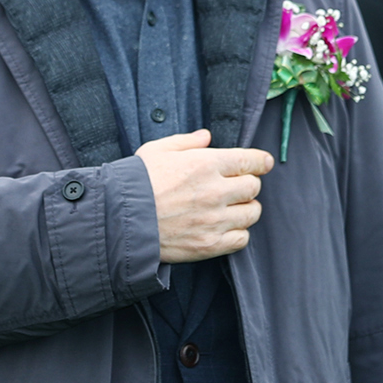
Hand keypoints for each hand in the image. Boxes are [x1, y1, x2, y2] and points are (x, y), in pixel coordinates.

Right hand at [136, 130, 273, 262]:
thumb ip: (186, 141)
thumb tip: (206, 137)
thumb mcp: (156, 150)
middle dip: (248, 184)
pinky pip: (242, 239)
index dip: (260, 161)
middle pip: (254, 187)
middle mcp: (215, 191)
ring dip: (246, 208)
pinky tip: (225, 227)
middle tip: (236, 187)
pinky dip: (238, 233)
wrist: (119, 220)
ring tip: (232, 208)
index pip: (250, 160)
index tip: (263, 163)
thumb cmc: (135, 183)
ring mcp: (214, 220)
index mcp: (205, 164)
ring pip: (252, 213)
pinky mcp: (210, 244)